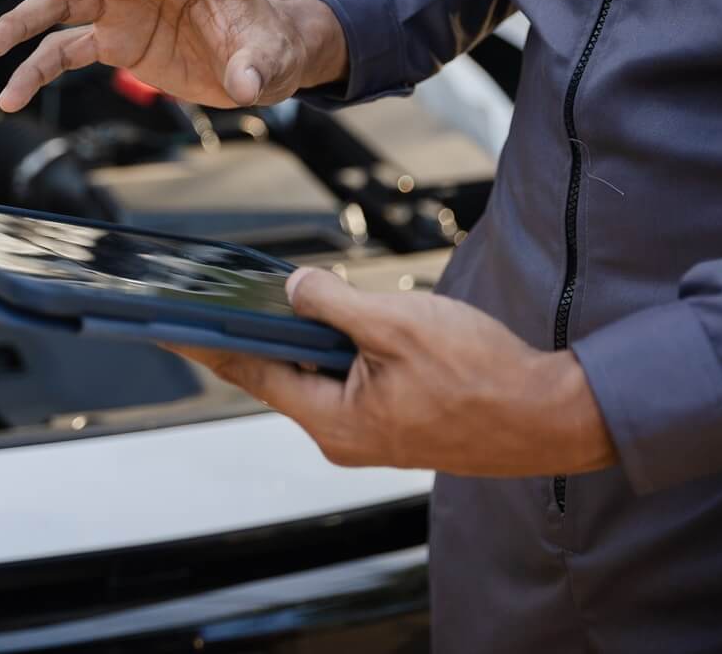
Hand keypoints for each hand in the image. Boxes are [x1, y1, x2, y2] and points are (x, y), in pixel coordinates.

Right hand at [0, 0, 346, 110]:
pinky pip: (64, 53)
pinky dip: (35, 72)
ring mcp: (121, 9)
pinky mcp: (113, 43)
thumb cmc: (268, 44)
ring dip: (22, 26)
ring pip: (59, 9)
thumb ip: (255, 64)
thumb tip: (244, 83)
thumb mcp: (269, 55)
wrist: (260, 63)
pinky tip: (13, 96)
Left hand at [168, 268, 616, 476]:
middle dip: (257, 332)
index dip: (207, 344)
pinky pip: (348, 380)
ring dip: (306, 338)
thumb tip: (293, 287)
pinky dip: (336, 350)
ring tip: (290, 297)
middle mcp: (342, 435)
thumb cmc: (484, 376)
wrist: (552, 416)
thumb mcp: (396, 324)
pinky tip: (340, 320)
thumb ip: (333, 304)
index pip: (250, 373)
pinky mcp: (393, 422)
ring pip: (317, 374)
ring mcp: (369, 433)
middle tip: (222, 293)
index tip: (168, 327)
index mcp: (334, 420)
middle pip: (280, 374)